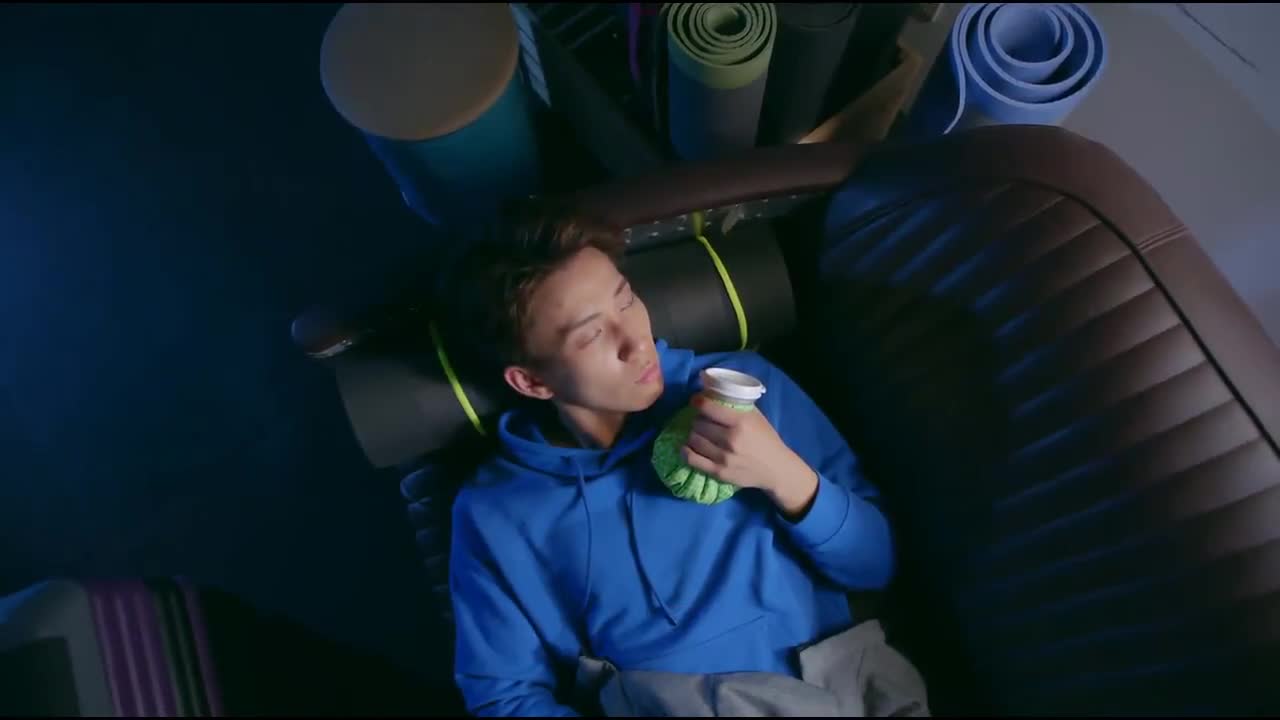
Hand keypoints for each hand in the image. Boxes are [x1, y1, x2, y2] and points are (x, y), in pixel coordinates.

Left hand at [681, 395, 818, 517]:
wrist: (775, 468)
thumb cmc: (765, 438)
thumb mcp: (755, 416)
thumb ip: (735, 405)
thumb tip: (710, 394)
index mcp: (740, 422)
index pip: (708, 408)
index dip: (698, 402)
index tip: (695, 401)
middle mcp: (730, 440)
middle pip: (698, 424)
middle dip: (698, 419)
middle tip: (702, 420)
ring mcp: (723, 458)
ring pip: (693, 440)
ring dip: (694, 434)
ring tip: (699, 433)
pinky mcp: (719, 472)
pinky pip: (692, 460)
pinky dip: (686, 451)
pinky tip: (688, 447)